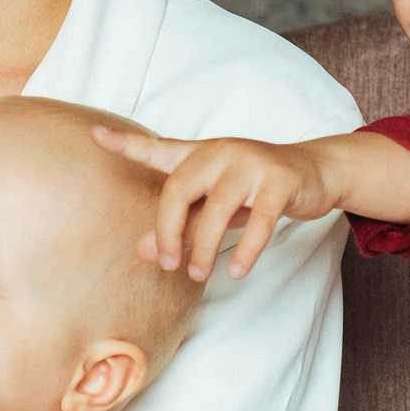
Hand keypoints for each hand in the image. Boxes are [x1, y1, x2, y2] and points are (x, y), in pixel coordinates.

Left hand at [93, 127, 336, 280]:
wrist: (315, 171)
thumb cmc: (255, 189)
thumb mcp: (215, 205)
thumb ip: (180, 224)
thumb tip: (144, 251)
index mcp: (200, 154)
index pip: (156, 148)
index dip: (125, 143)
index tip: (94, 135)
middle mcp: (221, 152)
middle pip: (179, 189)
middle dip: (168, 231)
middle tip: (168, 264)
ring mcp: (252, 164)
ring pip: (217, 209)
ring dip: (204, 248)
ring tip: (198, 275)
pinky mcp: (280, 182)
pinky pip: (260, 221)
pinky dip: (246, 250)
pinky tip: (235, 272)